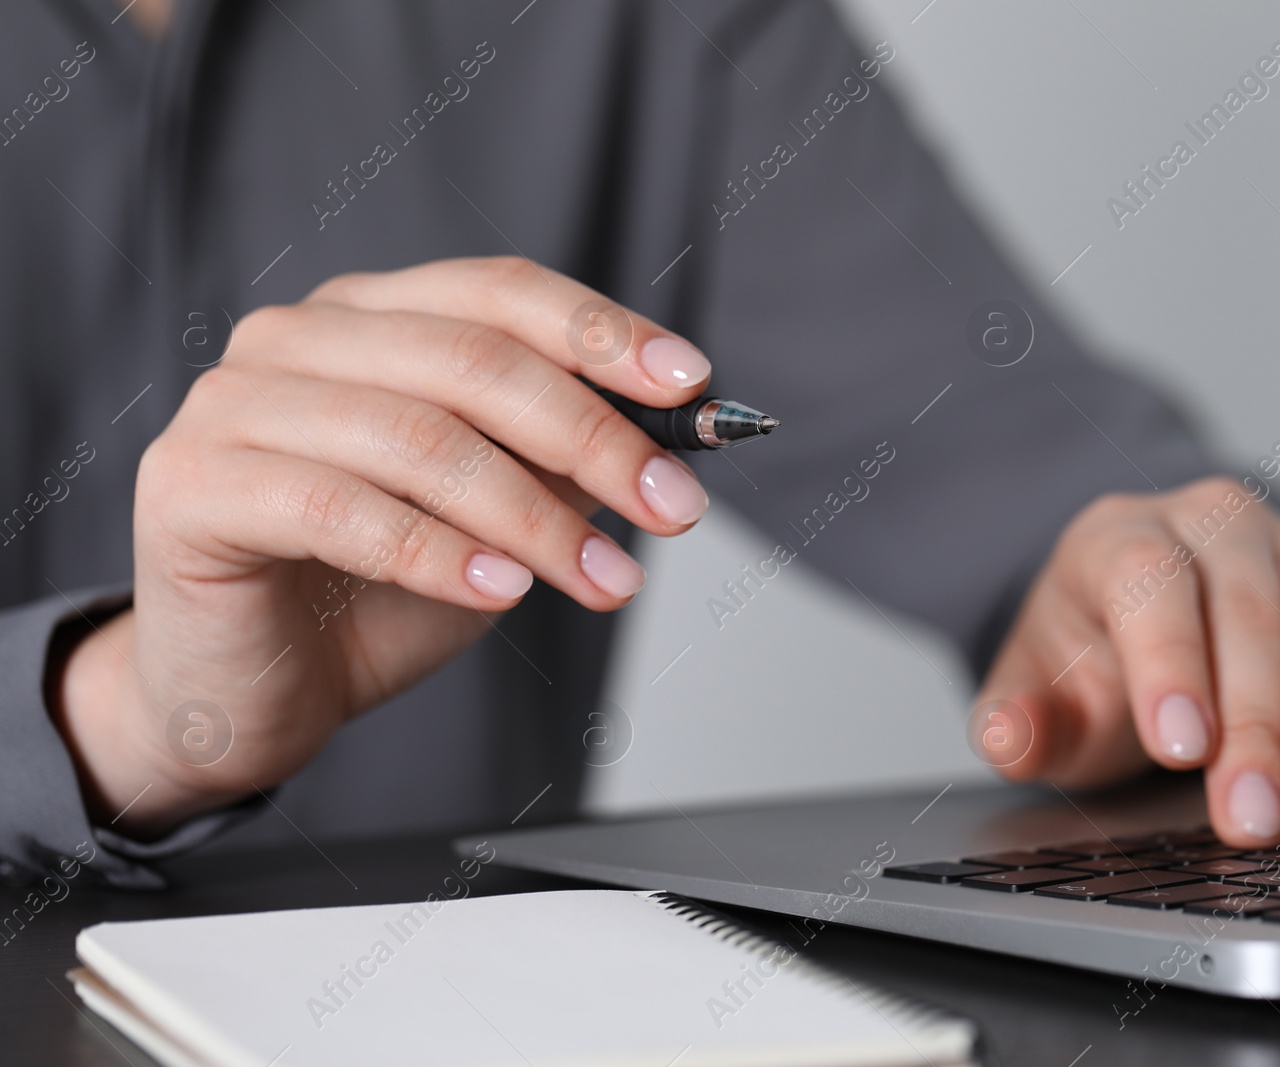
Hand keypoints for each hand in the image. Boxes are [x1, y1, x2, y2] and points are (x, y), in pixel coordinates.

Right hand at [54, 257, 714, 835]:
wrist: (253, 690)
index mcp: (371, 318)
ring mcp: (233, 403)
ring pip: (419, 437)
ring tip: (606, 578)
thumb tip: (670, 434)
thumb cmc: (371, 593)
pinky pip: (342, 509)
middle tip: (673, 508)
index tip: (689, 386)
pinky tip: (503, 591)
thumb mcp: (497, 517)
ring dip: (536, 518)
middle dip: (595, 437)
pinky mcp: (192, 486)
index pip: (500, 292)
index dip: (602, 332)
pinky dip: (440, 553)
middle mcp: (297, 337)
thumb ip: (560, 463)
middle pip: (473, 360)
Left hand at [971, 477, 1279, 846]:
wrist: (1144, 627)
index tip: (1181, 746)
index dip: (1169, 660)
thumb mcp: (1038, 693)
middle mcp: (1215, 526)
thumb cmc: (1094, 662)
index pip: (1150, 578)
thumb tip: (1008, 739)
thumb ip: (1016, 721)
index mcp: (1123, 536)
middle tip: (1248, 814)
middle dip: (1252, 721)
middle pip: (1246, 607)